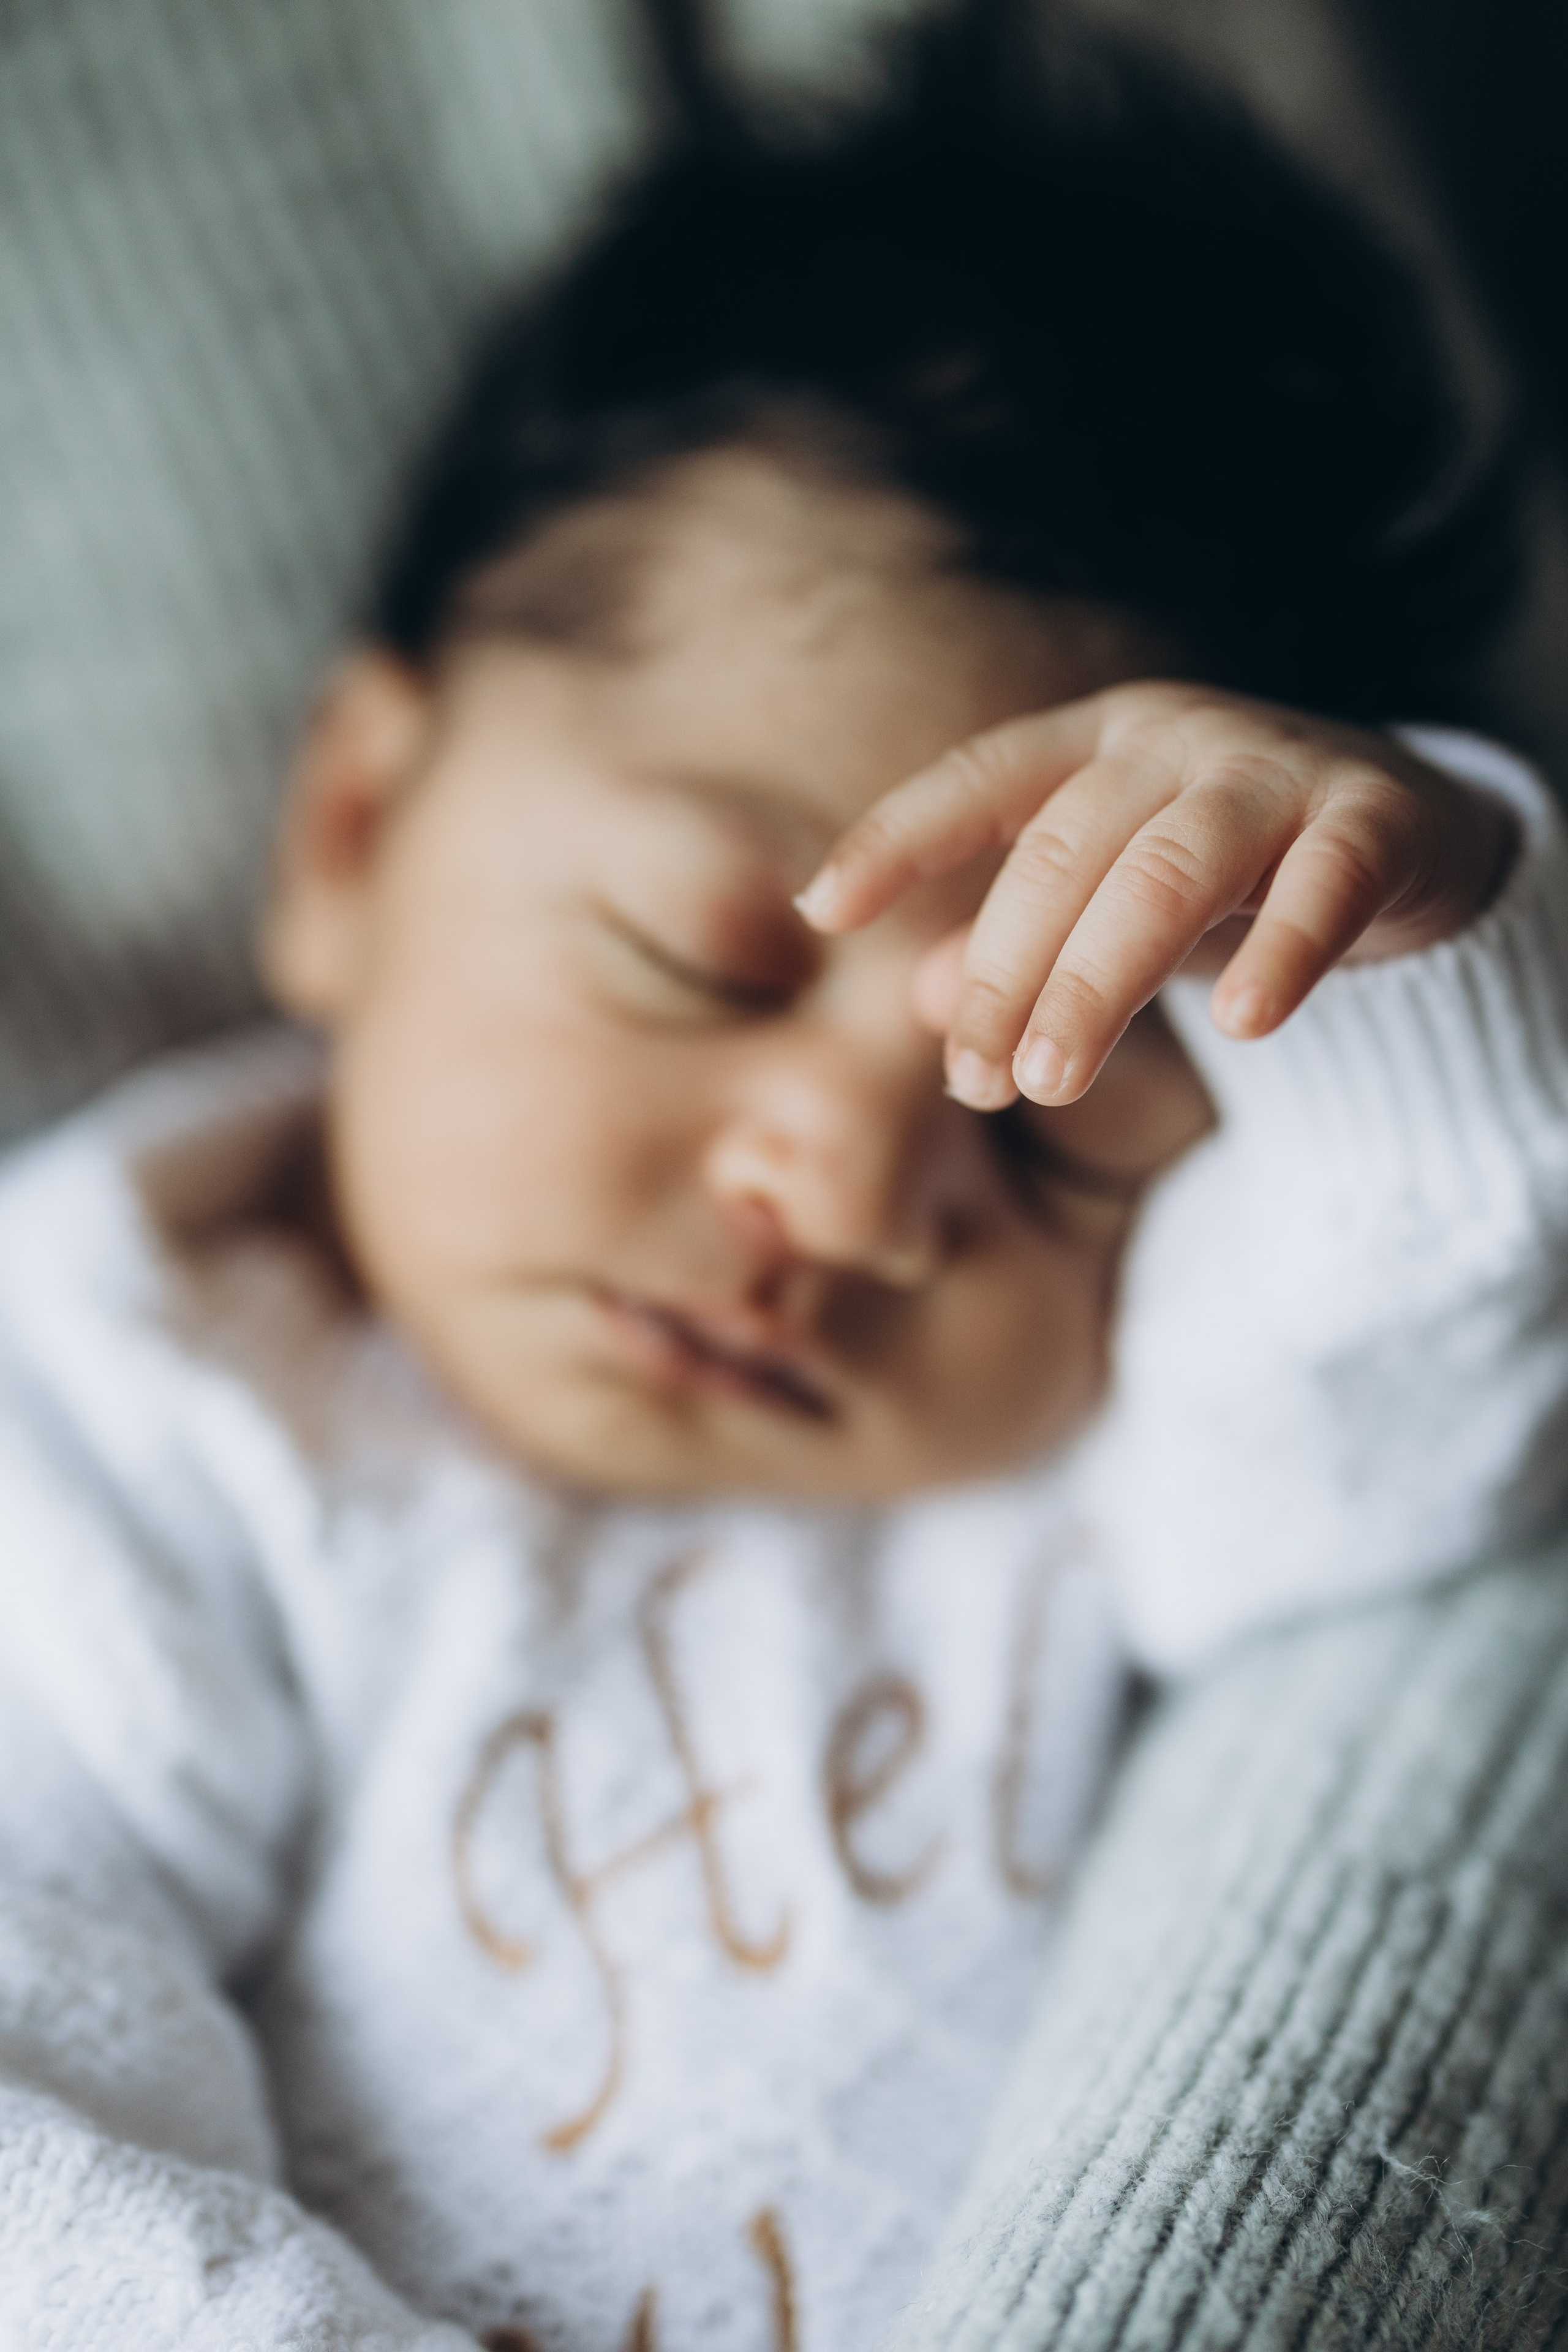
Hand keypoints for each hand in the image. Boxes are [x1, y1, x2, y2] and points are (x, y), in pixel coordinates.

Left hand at [794, 683, 1518, 1108]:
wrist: (1414, 826)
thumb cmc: (1229, 870)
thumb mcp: (1112, 899)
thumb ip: (1022, 941)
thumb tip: (915, 1002)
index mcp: (1096, 743)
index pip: (979, 782)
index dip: (898, 837)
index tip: (824, 908)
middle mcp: (1176, 739)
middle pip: (1065, 851)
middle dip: (1007, 970)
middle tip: (979, 1081)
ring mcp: (1278, 768)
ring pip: (1168, 870)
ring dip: (1099, 979)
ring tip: (1052, 1077)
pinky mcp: (1377, 817)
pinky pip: (1324, 881)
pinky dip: (1283, 950)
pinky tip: (1244, 1024)